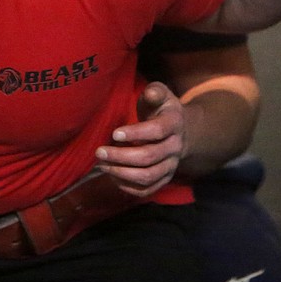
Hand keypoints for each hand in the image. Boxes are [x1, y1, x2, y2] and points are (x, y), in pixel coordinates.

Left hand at [94, 82, 184, 197]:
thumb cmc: (161, 109)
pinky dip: (129, 187)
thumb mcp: (161, 95)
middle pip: (149, 156)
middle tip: (99, 152)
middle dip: (121, 156)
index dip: (136, 133)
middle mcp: (175, 147)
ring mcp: (171, 165)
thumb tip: (150, 93)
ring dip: (122, 173)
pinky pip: (148, 189)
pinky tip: (112, 176)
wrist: (181, 131)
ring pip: (148, 176)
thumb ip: (155, 92)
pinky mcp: (165, 178)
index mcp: (174, 123)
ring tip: (102, 165)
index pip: (157, 131)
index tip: (114, 133)